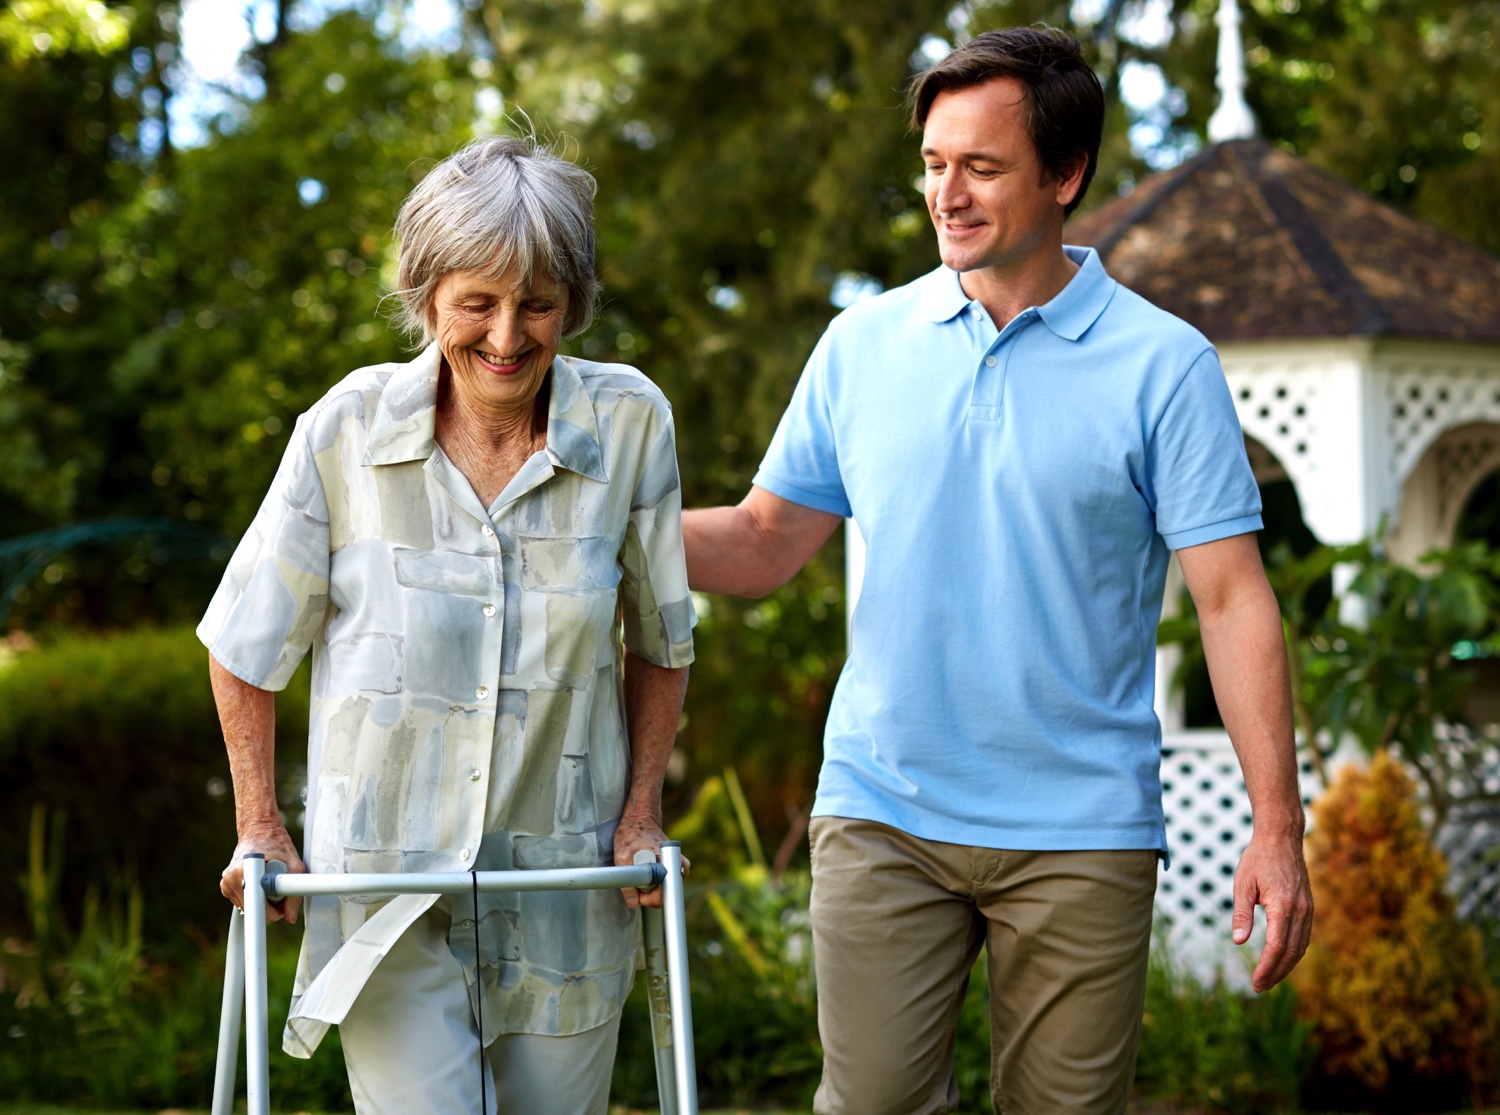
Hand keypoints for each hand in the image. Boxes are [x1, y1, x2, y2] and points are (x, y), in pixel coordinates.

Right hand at [221, 822, 307, 924]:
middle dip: (270, 906)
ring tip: (270, 883)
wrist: (259, 830)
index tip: (279, 913)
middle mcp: (231, 877)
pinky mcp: (225, 887)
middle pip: (252, 909)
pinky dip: (254, 899)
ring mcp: (226, 883)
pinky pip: (243, 902)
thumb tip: (290, 917)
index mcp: (244, 870)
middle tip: (281, 890)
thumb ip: (295, 891)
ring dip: (262, 903)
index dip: (270, 911)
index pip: (255, 904)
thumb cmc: (277, 844)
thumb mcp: (294, 864)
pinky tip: (260, 884)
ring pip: (247, 908)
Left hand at [613, 805, 688, 909]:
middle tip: (637, 881)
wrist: (640, 817)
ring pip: (667, 888)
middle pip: (666, 893)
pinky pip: (669, 880)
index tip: (639, 894)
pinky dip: (658, 881)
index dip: (648, 899)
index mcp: (666, 863)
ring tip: (642, 874)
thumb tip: (633, 904)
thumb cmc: (631, 833)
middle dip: (650, 893)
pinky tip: (648, 872)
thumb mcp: (621, 857)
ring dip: (654, 887)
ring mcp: (679, 863)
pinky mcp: (677, 862)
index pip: (664, 895)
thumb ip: (626, 884)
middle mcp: (677, 863)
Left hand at [1231, 830, 1312, 992]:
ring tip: (1268, 979)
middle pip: (1292, 953)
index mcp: (1283, 906)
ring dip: (1286, 967)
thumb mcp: (1242, 884)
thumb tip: (1238, 942)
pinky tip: (1280, 960)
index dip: (1267, 968)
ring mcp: (1308, 910)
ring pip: (1301, 948)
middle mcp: (1301, 911)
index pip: (1277, 947)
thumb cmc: (1257, 859)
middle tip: (1259, 987)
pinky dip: (1293, 953)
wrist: (1281, 838)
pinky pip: (1304, 937)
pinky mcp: (1309, 907)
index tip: (1255, 982)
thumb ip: (1242, 914)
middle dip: (1276, 973)